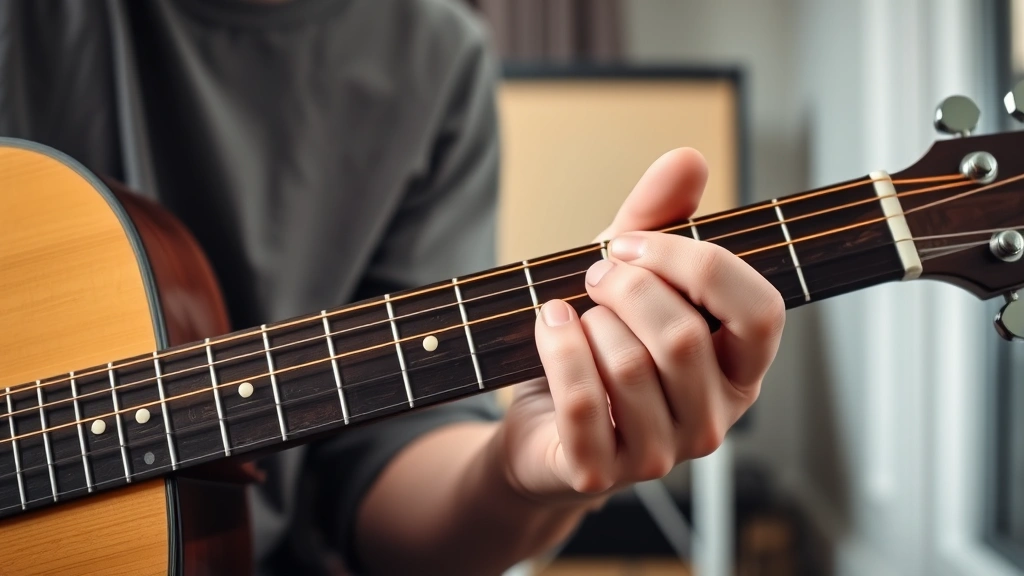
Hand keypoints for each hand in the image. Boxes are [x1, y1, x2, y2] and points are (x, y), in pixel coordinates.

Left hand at [495, 148, 784, 501]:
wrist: (541, 425)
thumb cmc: (600, 346)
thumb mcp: (629, 275)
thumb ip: (660, 220)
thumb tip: (687, 157)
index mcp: (739, 369)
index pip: (759, 311)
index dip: (697, 263)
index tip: (636, 242)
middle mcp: (713, 420)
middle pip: (683, 336)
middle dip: (626, 287)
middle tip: (596, 274)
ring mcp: (660, 454)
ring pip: (632, 366)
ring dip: (589, 321)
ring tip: (572, 310)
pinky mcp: (600, 472)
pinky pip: (583, 402)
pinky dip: (557, 350)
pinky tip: (548, 326)